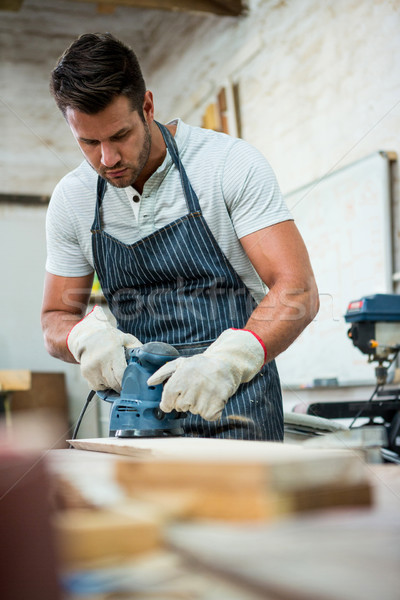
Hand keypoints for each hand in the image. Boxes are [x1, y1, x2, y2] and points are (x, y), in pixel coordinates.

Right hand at [67, 306, 141, 391]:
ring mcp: (91, 368)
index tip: (132, 383)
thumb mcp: (126, 339)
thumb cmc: (111, 338)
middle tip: (126, 384)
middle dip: (121, 386)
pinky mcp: (85, 372)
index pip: (121, 375)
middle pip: (114, 383)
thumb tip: (150, 359)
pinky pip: (96, 386)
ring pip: (105, 386)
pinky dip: (102, 385)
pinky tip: (105, 377)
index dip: (128, 382)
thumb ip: (138, 349)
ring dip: (111, 385)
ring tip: (114, 376)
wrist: (89, 334)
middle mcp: (100, 360)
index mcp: (113, 351)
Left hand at [147, 329, 265, 420]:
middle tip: (196, 388)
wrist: (225, 363)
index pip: (167, 404)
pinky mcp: (216, 405)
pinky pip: (209, 417)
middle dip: (187, 401)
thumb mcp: (180, 363)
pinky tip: (213, 398)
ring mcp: (203, 398)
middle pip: (181, 408)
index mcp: (178, 381)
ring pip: (195, 412)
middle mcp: (189, 390)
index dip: (171, 401)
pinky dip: (212, 411)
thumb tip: (149, 382)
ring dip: (200, 405)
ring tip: (206, 390)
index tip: (178, 396)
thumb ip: (163, 373)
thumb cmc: (200, 365)